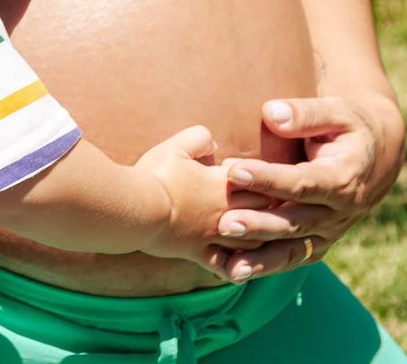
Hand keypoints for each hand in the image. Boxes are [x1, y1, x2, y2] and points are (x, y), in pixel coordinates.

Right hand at [134, 125, 268, 277]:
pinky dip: (236, 268)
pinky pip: (224, 266)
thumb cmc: (156, 175)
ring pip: (252, 242)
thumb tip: (212, 142)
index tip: (252, 177)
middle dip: (268, 209)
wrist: (137, 209)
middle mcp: (225, 211)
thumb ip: (199, 138)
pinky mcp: (197, 253)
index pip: (259, 181)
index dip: (262, 178)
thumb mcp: (176, 146)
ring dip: (259, 238)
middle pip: (263, 212)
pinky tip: (239, 269)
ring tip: (261, 236)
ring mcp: (213, 235)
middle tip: (268, 206)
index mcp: (223, 184)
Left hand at [215, 94, 405, 279]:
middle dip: (259, 224)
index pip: (303, 183)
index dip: (270, 180)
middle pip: (294, 222)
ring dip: (260, 257)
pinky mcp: (318, 243)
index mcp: (343, 178)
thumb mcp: (336, 112)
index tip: (236, 172)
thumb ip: (305, 114)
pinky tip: (234, 272)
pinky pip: (290, 259)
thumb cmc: (348, 127)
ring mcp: (329, 232)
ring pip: (292, 248)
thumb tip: (271, 113)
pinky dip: (264, 268)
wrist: (376, 157)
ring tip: (229, 264)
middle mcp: (339, 212)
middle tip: (225, 223)